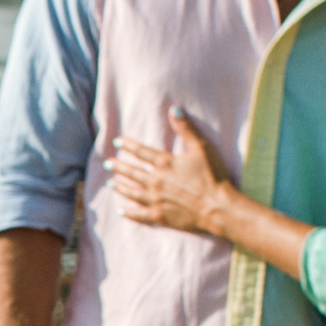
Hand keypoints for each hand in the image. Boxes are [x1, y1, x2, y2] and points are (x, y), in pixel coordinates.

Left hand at [111, 109, 233, 235]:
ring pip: (132, 192)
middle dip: (118, 167)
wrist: (218, 207)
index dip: (128, 146)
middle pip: (132, 172)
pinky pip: (139, 214)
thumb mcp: (202, 148)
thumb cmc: (213, 176)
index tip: (117, 142)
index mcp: (165, 163)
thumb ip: (186, 128)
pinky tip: (121, 211)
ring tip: (111, 184)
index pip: (141, 152)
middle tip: (107, 164)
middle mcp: (156, 181)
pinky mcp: (160, 216)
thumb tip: (174, 109)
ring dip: (120, 187)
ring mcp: (156, 200)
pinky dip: (129, 213)